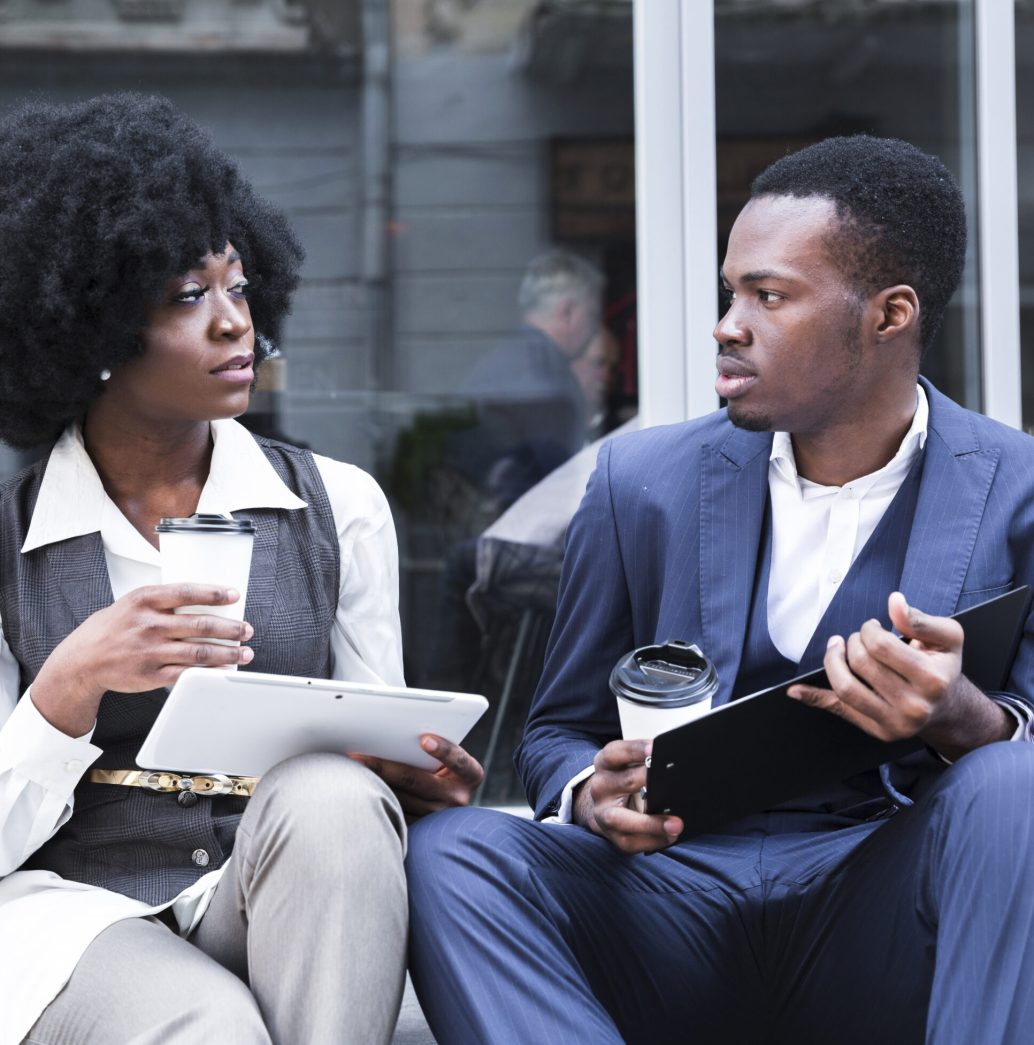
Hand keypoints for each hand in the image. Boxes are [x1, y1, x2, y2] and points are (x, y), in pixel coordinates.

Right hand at [32, 583, 253, 736]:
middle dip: (231, 628)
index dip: (215, 593)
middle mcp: (149, 624)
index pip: (187, 592)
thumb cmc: (114, 627)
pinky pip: (188, 673)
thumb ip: (164, 600)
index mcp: (145, 600)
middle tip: (247, 629)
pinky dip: (210, 672)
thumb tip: (207, 599)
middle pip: (201, 624)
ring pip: (200, 651)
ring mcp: (151, 651)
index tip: (235, 595)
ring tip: (245, 652)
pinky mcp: (151, 674)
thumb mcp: (133, 603)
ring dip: (228, 652)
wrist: (83, 660)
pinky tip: (224, 669)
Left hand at [351, 734, 483, 817]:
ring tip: (350, 769)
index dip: (443, 750)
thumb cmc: (445, 768)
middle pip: (417, 781)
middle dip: (384, 766)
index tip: (424, 739)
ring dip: (373, 783)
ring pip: (400, 799)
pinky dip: (375, 798)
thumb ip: (434, 748)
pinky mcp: (420, 830)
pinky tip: (355, 788)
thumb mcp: (449, 758)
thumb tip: (396, 730)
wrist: (446, 803)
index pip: (459, 761)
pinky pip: (394, 813)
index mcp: (470, 775)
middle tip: (358, 756)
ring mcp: (438, 817)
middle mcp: (457, 799)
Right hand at [573, 739, 682, 854]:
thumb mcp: (627, 763)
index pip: (616, 752)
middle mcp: (601, 786)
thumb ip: (645, 760)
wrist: (603, 804)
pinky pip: (630, 841)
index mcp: (604, 763)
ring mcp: (602, 812)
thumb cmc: (624, 779)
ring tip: (676, 824)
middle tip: (673, 783)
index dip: (635, 750)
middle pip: (625, 782)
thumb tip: (672, 762)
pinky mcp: (610, 834)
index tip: (655, 748)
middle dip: (649, 782)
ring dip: (651, 823)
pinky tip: (669, 837)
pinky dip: (652, 840)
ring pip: (621, 819)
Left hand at [788, 591, 1012, 758]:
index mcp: (932, 679)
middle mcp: (914, 705)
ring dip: (832, 661)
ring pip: (846, 688)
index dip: (868, 629)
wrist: (949, 708)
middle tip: (857, 638)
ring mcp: (895, 722)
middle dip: (852, 641)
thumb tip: (895, 602)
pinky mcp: (878, 731)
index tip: (871, 626)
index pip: (880, 646)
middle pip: (860, 663)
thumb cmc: (943, 667)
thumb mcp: (947, 638)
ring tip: (836, 649)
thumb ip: (920, 619)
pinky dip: (814, 698)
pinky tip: (796, 690)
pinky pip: (839, 710)